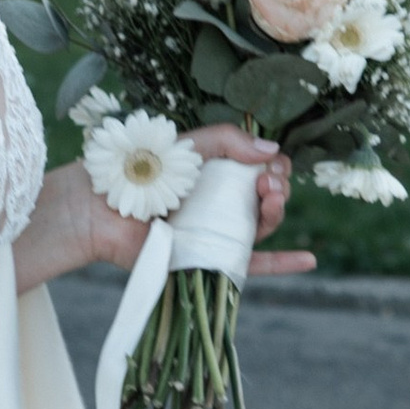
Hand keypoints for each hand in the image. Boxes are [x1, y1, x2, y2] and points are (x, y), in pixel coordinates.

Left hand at [16, 129, 313, 292]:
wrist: (100, 207)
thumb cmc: (138, 170)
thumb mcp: (189, 146)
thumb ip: (229, 142)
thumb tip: (274, 153)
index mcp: (213, 177)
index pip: (257, 174)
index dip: (273, 169)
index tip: (274, 165)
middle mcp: (216, 206)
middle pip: (263, 201)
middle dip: (276, 188)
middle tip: (268, 181)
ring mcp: (213, 234)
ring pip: (260, 228)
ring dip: (277, 210)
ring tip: (269, 195)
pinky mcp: (207, 260)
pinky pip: (251, 266)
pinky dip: (282, 264)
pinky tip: (309, 260)